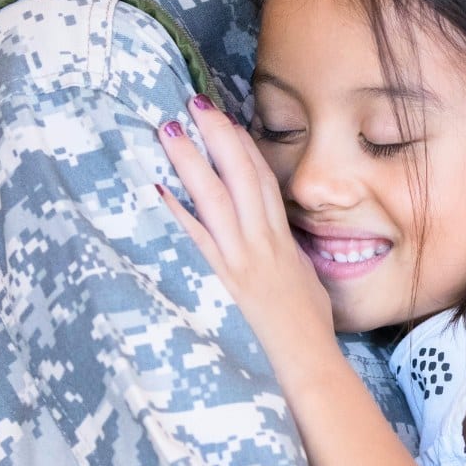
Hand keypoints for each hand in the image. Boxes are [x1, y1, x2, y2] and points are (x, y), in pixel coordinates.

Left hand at [156, 98, 338, 384]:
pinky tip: (157, 189)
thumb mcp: (303, 278)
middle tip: (194, 105)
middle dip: (217, 136)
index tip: (226, 120)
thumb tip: (274, 237)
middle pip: (240, 175)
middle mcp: (261, 240)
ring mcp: (240, 258)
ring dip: (191, 160)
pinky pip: (196, 238)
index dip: (243, 146)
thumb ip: (287, 253)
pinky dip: (176, 211)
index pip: (263, 180)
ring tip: (170, 131)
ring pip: (216, 197)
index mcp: (281, 239)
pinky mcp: (222, 280)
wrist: (307, 361)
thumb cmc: (308, 328)